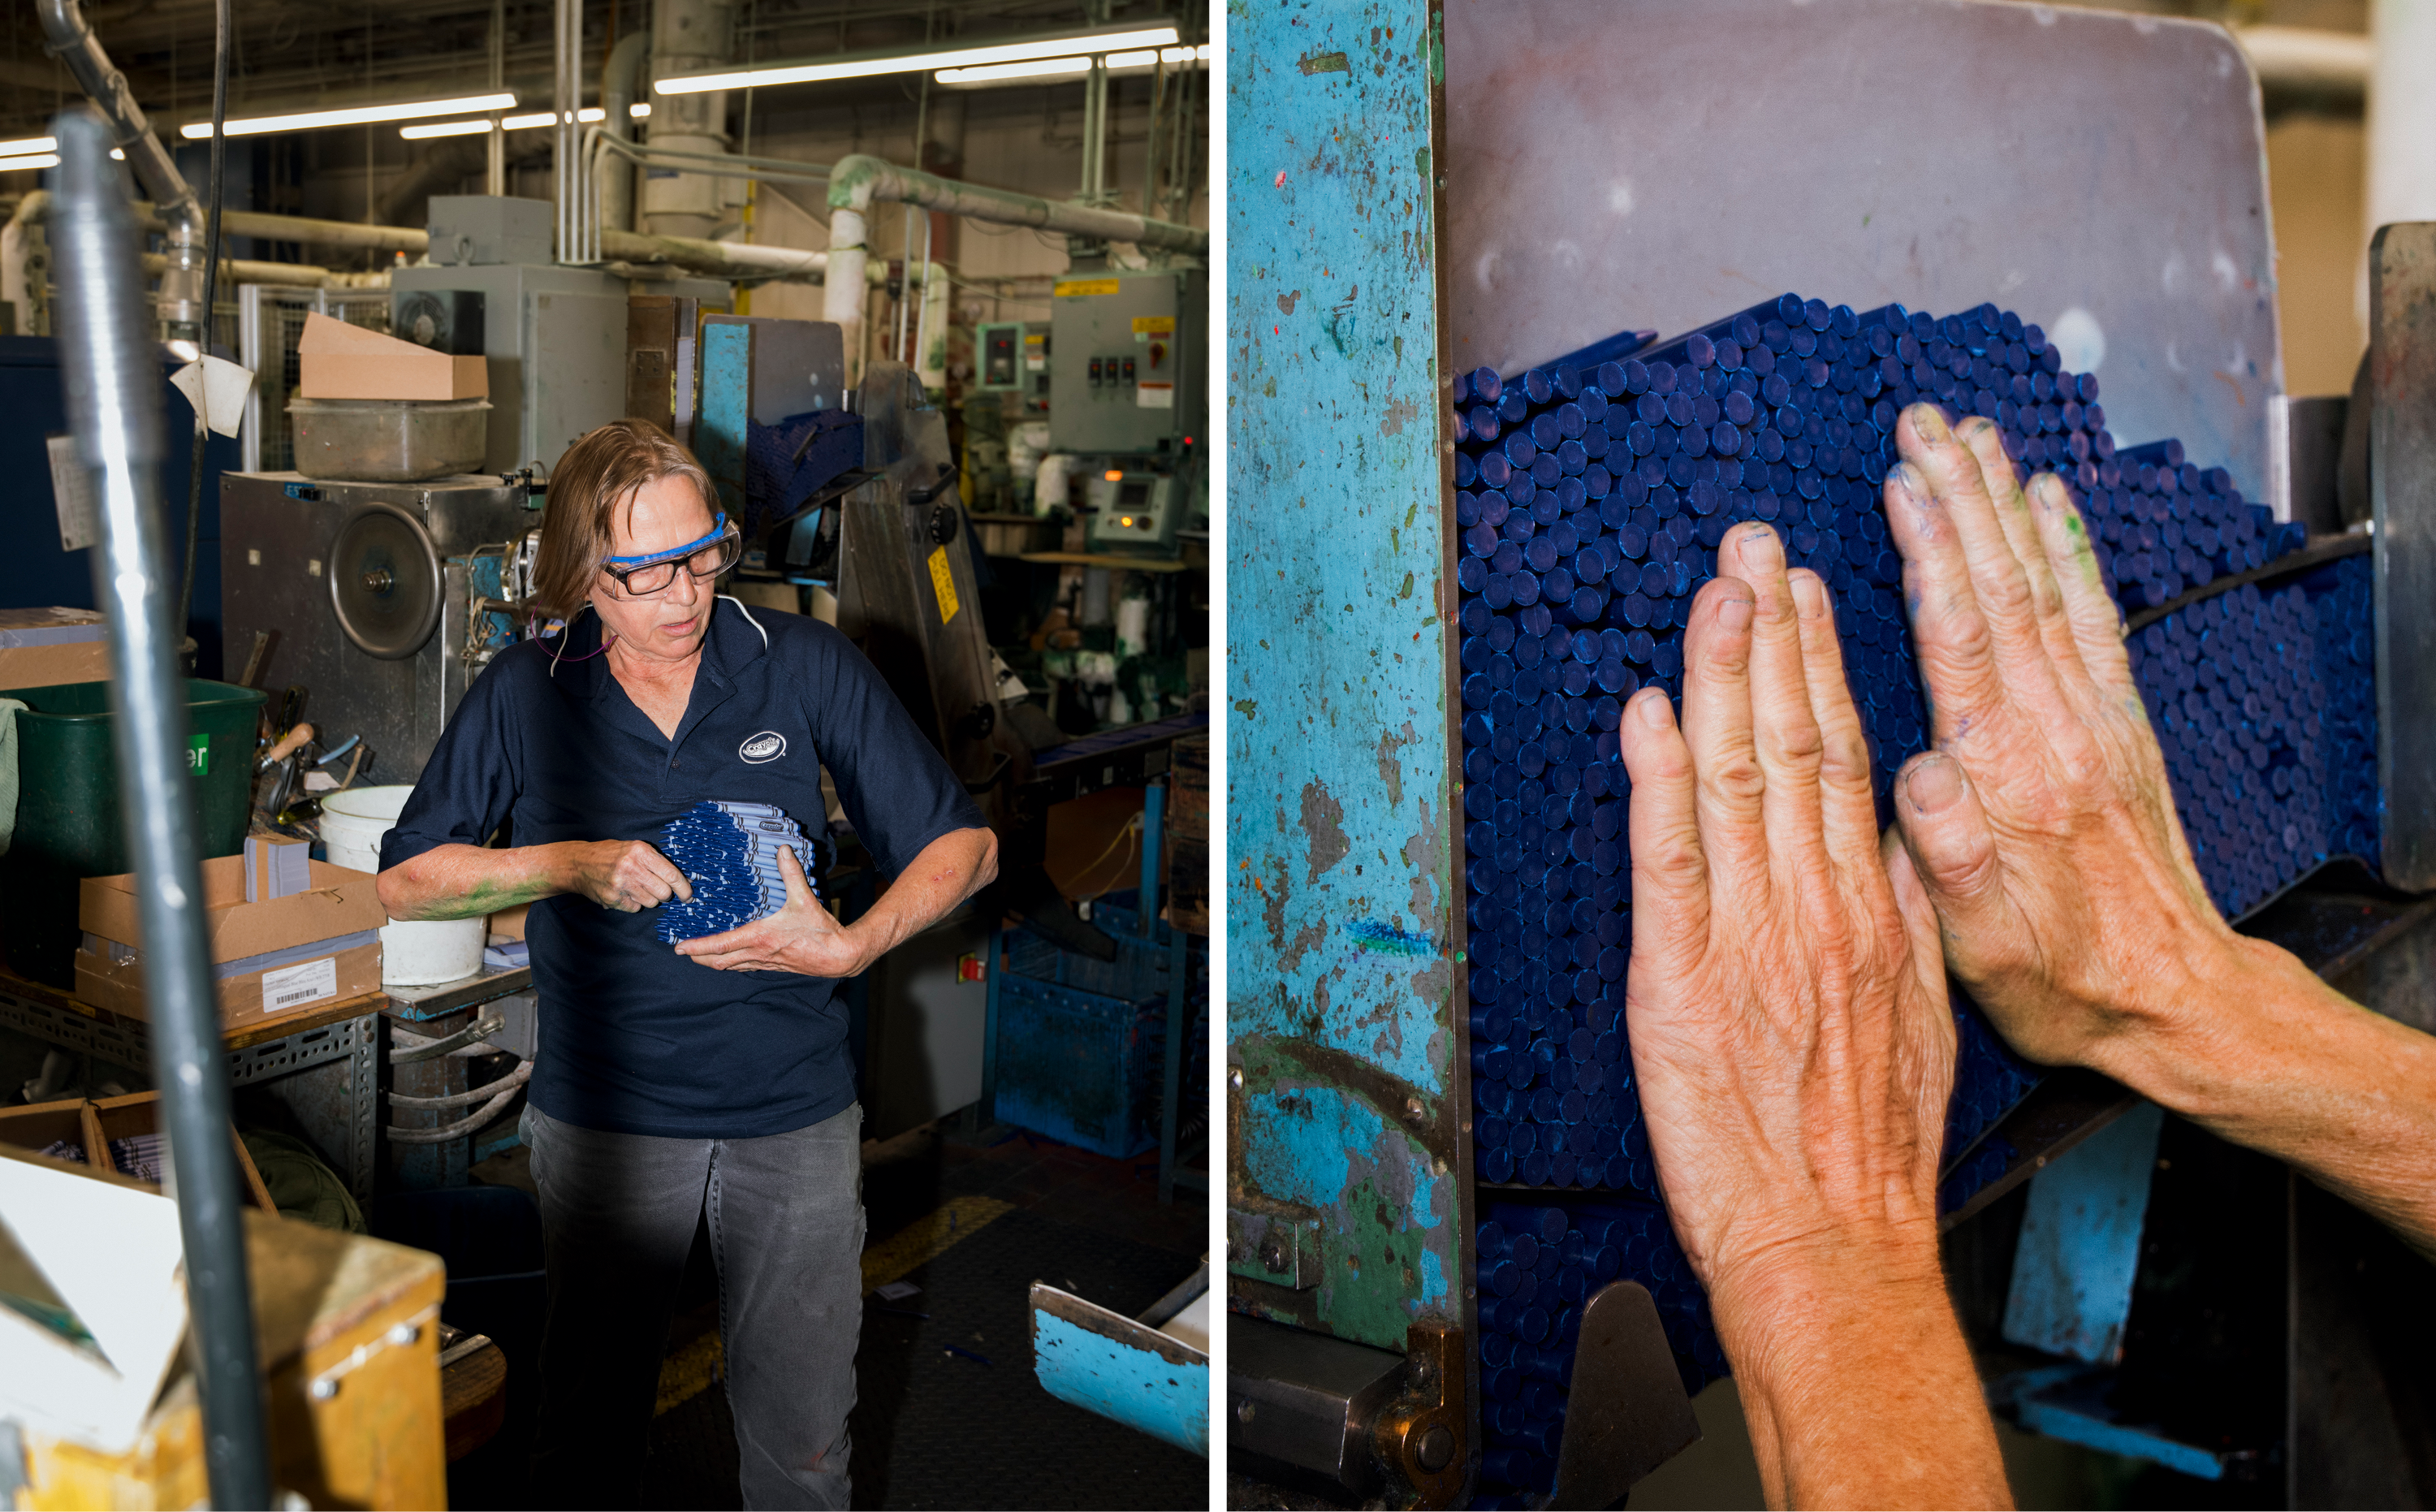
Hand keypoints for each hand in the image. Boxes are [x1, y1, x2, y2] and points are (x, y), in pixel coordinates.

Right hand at [570, 839, 693, 912]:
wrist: (578, 863)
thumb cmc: (610, 854)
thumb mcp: (634, 848)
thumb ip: (655, 861)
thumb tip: (681, 880)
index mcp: (641, 851)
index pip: (672, 874)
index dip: (684, 888)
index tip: (689, 895)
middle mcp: (631, 867)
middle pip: (664, 892)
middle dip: (664, 894)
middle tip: (657, 889)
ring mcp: (621, 884)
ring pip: (651, 902)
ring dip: (648, 899)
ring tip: (636, 888)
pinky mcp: (612, 898)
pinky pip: (636, 908)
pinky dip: (634, 903)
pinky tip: (625, 893)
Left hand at [673, 844, 867, 976]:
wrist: (839, 956)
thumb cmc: (821, 931)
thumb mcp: (805, 899)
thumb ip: (791, 873)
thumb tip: (783, 850)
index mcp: (759, 938)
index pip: (720, 945)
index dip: (697, 946)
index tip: (680, 947)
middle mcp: (758, 953)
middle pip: (719, 961)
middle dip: (698, 957)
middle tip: (684, 951)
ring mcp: (765, 962)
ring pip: (730, 967)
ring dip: (713, 962)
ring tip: (700, 955)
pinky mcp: (773, 965)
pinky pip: (744, 966)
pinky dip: (731, 963)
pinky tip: (731, 957)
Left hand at [1622, 522, 2006, 1511]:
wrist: (1832, 1241)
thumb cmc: (1868, 1146)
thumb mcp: (1919, 1015)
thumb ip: (1901, 916)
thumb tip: (1892, 835)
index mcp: (1871, 908)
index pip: (1847, 758)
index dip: (1821, 667)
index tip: (1806, 593)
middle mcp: (1815, 904)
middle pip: (1794, 742)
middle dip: (1771, 634)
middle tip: (1754, 544)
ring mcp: (1750, 935)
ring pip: (1737, 778)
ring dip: (1722, 676)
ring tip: (1716, 589)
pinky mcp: (1682, 976)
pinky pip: (1670, 858)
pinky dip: (1659, 779)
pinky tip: (1651, 708)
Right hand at [1879, 405, 2240, 1066]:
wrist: (2175, 1002)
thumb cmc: (2064, 980)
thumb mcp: (1983, 952)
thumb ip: (1948, 859)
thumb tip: (1915, 775)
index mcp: (2008, 778)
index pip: (1962, 640)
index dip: (1932, 552)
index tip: (1902, 480)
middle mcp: (2056, 733)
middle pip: (2004, 589)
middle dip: (1962, 497)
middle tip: (1925, 423)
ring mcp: (2094, 722)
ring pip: (2045, 587)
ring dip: (2007, 505)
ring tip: (1974, 437)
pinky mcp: (2118, 726)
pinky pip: (2092, 617)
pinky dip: (2069, 550)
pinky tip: (2049, 503)